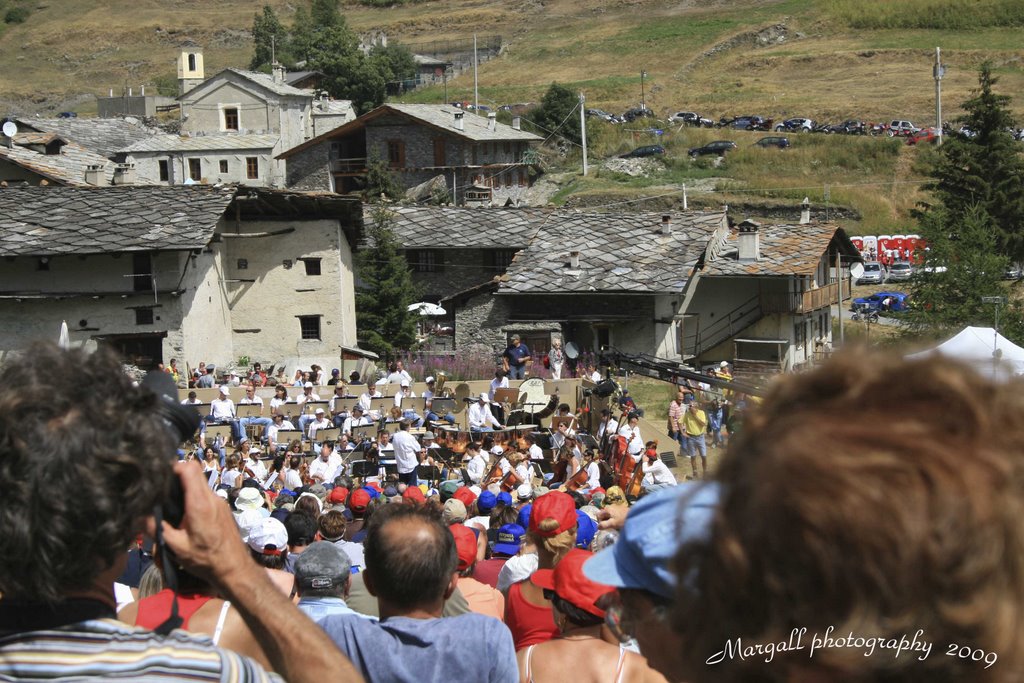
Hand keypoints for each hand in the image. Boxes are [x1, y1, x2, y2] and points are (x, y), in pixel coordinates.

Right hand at [147, 461, 254, 585]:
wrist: (235, 568)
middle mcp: (212, 498)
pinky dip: (193, 500)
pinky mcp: (222, 509)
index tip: (159, 476)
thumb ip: (157, 529)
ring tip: (171, 508)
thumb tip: (140, 516)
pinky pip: (205, 496)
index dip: (173, 467)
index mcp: (200, 503)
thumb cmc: (206, 559)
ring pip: (199, 485)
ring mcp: (219, 502)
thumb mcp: (176, 546)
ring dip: (184, 491)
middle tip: (161, 492)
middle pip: (194, 473)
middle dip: (176, 478)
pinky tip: (184, 518)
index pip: (189, 468)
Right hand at [596, 504, 628, 530]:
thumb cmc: (623, 520)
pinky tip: (619, 522)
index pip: (598, 515)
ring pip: (609, 514)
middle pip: (603, 514)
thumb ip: (604, 525)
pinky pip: (614, 514)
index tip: (604, 526)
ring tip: (614, 525)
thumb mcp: (613, 524)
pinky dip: (614, 518)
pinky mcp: (620, 508)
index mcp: (607, 509)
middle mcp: (610, 506)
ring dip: (610, 520)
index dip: (599, 521)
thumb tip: (598, 527)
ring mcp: (615, 506)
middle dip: (605, 521)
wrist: (635, 515)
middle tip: (609, 526)